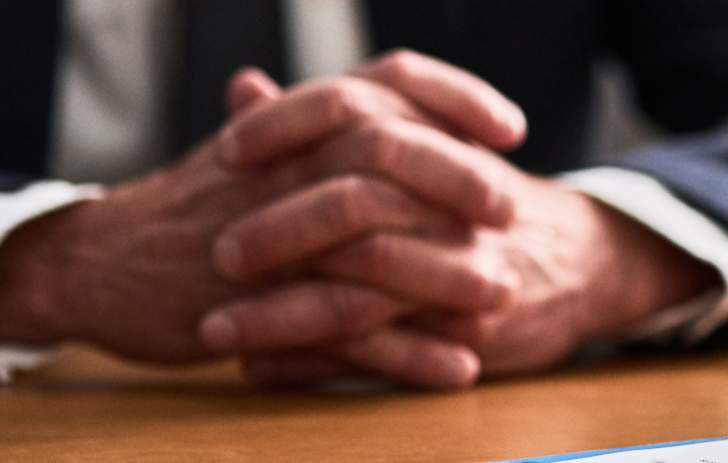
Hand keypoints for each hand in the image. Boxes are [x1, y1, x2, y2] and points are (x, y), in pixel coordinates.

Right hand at [0, 54, 523, 363]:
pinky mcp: (261, 309)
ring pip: (372, 248)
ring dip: (447, 274)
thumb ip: (326, 122)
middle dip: (459, 180)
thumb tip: (393, 91)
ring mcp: (273, 240)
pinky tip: (458, 368)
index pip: (386, 84)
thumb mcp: (262, 149)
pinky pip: (348, 333)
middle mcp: (286, 172)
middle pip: (387, 155)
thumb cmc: (197, 203)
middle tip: (512, 209)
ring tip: (504, 294)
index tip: (510, 128)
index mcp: (297, 128)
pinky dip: (408, 354)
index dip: (455, 99)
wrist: (105, 262)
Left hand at [204, 52, 719, 387]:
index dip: (284, 130)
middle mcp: (456, 205)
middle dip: (278, 232)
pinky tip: (262, 366)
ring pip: (361, 292)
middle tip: (221, 253)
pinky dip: (312, 363)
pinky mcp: (471, 335)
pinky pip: (380, 355)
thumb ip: (332, 121)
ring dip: (280, 313)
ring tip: (217, 328)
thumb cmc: (479, 204)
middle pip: (355, 205)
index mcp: (439, 143)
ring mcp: (465, 272)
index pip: (355, 112)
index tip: (225, 153)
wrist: (587, 260)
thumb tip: (242, 89)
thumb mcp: (422, 146)